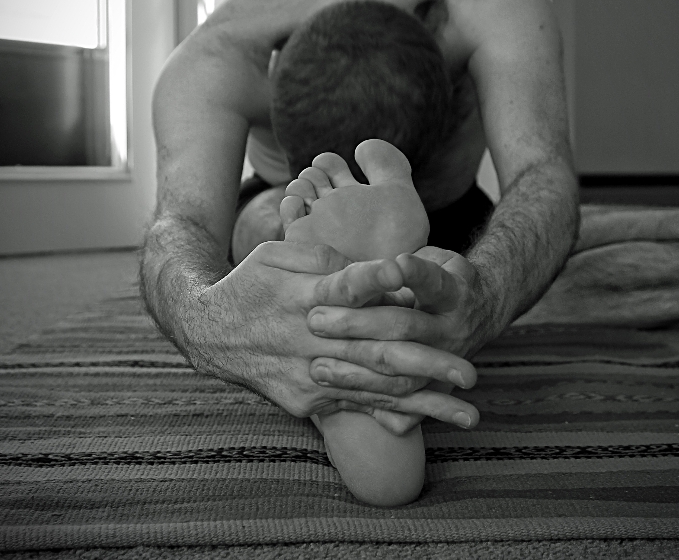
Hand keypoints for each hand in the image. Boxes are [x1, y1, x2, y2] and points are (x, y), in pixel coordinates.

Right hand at [184, 240, 479, 428]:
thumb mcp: (278, 254)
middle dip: (428, 366)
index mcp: (307, 295)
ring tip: (468, 414)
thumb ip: (324, 257)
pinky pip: (357, 408)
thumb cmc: (252, 283)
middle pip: (376, 351)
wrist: (208, 333)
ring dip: (424, 404)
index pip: (351, 285)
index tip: (415, 275)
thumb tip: (372, 269)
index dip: (383, 279)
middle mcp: (310, 338)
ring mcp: (308, 375)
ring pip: (374, 390)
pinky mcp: (306, 400)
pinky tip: (428, 423)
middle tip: (470, 373)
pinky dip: (393, 415)